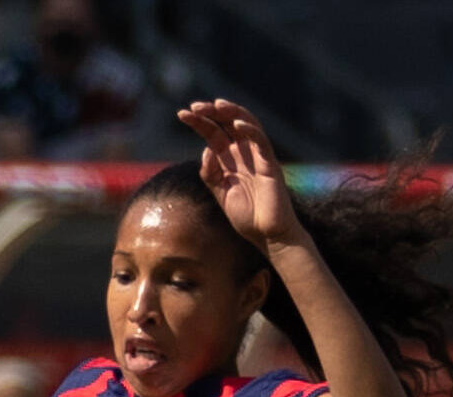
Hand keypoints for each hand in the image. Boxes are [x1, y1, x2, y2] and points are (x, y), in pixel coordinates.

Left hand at [178, 100, 303, 251]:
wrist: (267, 235)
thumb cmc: (247, 215)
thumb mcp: (220, 192)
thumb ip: (211, 173)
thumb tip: (206, 150)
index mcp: (231, 159)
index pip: (214, 132)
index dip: (200, 122)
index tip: (182, 114)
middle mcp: (244, 153)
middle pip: (228, 123)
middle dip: (211, 112)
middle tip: (194, 107)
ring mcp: (258, 157)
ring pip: (247, 125)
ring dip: (231, 113)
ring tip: (215, 106)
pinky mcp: (270, 164)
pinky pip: (261, 141)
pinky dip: (250, 131)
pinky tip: (236, 125)